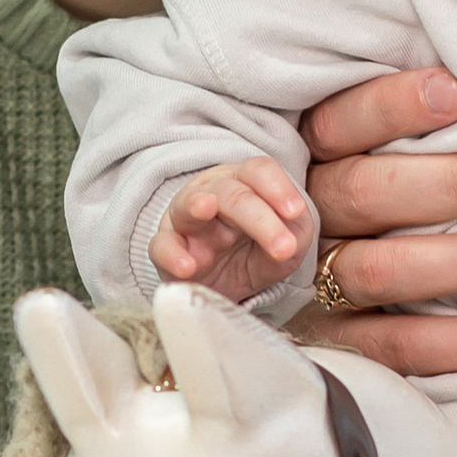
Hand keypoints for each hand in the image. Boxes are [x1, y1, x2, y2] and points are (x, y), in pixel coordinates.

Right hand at [152, 156, 313, 301]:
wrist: (227, 285)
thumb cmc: (257, 250)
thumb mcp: (289, 240)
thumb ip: (296, 232)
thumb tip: (292, 234)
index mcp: (244, 184)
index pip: (259, 171)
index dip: (278, 187)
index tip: (296, 212)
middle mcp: (212, 194)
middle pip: (231, 192)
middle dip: (259, 218)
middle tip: (284, 247)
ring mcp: (185, 221)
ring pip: (188, 205)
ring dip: (196, 205)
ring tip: (206, 208)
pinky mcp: (166, 250)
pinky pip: (160, 246)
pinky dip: (171, 254)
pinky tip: (188, 267)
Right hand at [296, 69, 456, 375]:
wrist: (314, 301)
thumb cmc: (391, 194)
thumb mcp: (383, 148)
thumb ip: (429, 122)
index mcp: (312, 157)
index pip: (339, 122)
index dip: (391, 106)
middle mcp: (308, 217)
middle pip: (367, 193)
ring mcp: (320, 285)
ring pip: (383, 269)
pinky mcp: (343, 345)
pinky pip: (402, 347)